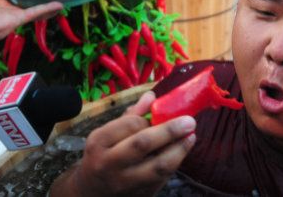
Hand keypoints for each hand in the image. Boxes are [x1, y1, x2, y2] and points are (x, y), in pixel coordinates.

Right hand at [53, 92, 195, 195]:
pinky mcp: (140, 193)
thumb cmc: (102, 155)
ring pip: (158, 166)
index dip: (150, 118)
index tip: (164, 112)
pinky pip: (163, 178)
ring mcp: (125, 182)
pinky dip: (175, 163)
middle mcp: (109, 163)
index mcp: (99, 142)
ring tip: (191, 136)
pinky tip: (182, 151)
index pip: (129, 124)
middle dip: (169, 131)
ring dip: (179, 150)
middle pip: (143, 144)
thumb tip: (152, 96)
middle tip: (189, 121)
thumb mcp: (106, 134)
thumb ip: (130, 116)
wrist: (92, 192)